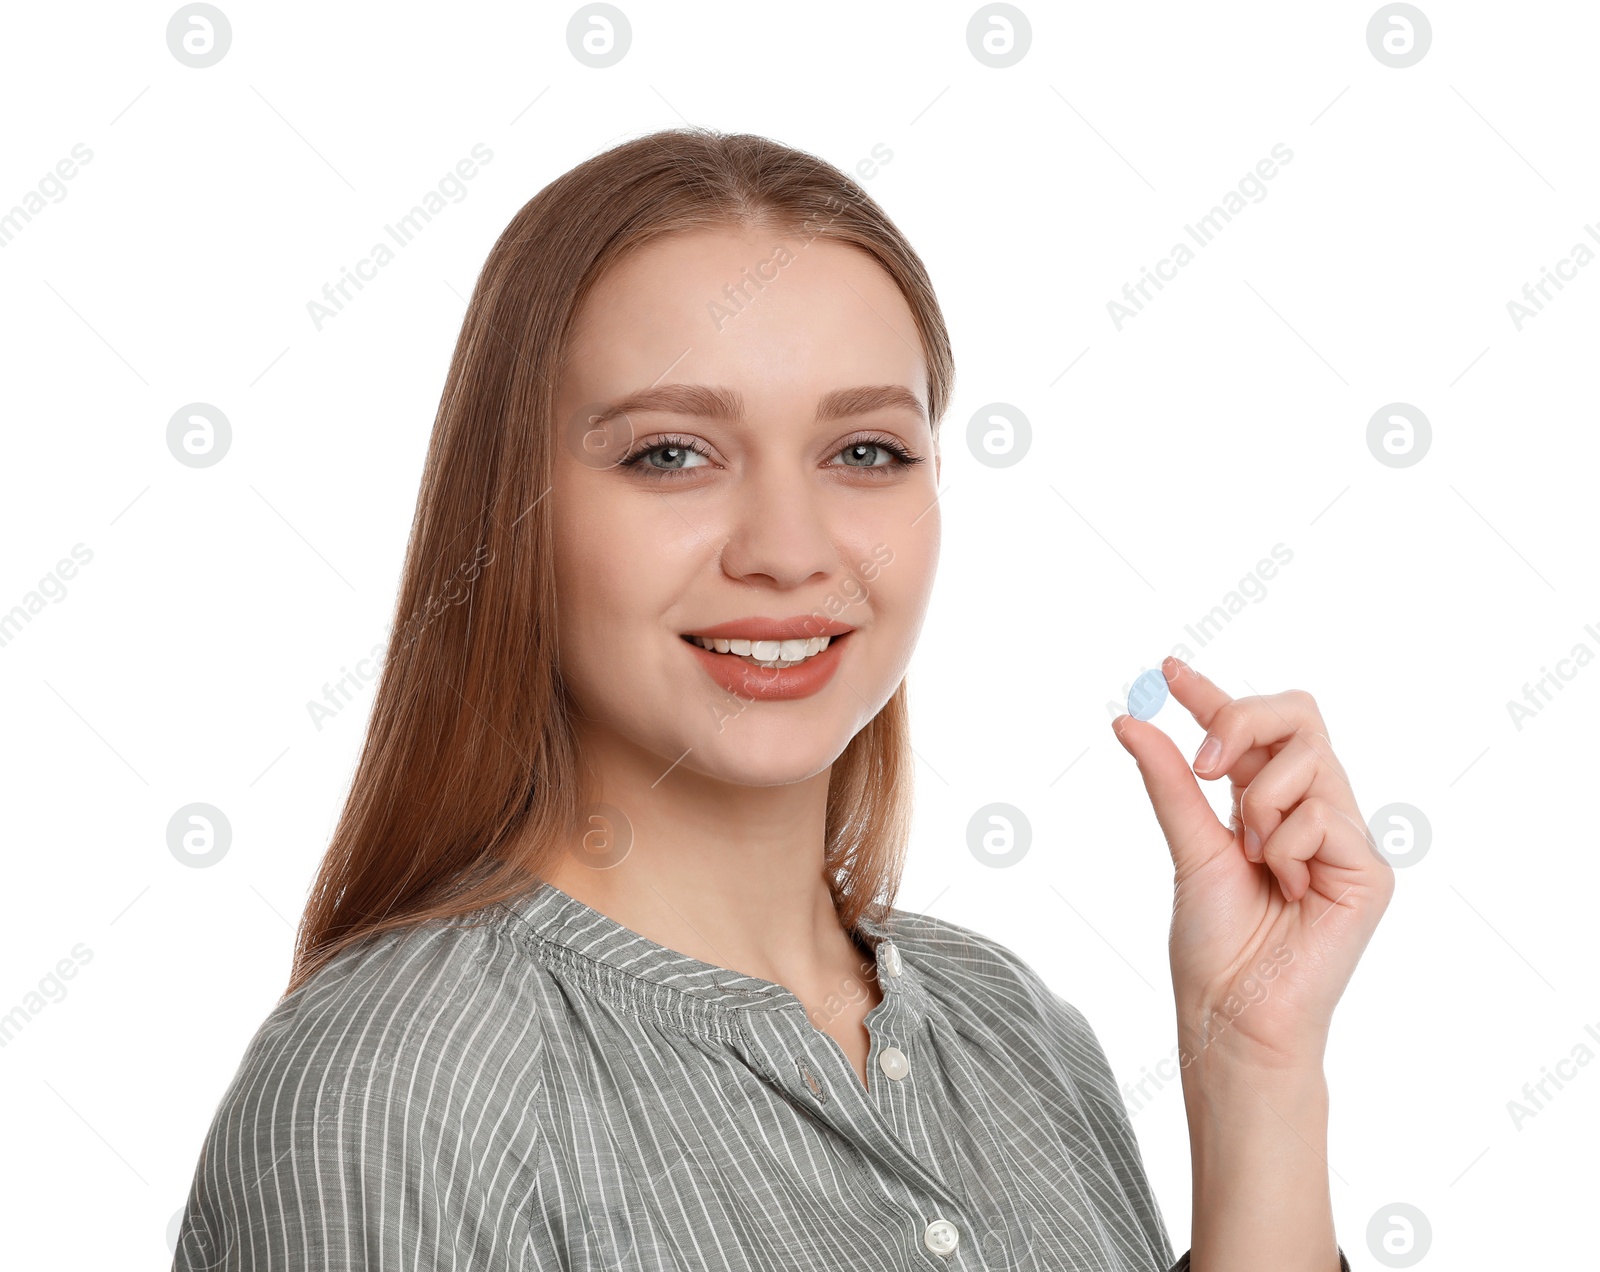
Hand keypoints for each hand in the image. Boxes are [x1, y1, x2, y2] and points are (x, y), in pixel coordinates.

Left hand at [1112, 657, 1393, 1072]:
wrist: (1233, 1012)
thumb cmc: (1213, 944)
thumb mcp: (1187, 845)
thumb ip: (1170, 781)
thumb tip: (1130, 722)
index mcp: (1264, 803)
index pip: (1249, 729)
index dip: (1211, 695)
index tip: (1167, 671)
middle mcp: (1310, 811)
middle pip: (1297, 715)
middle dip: (1241, 723)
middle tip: (1205, 765)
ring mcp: (1343, 839)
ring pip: (1308, 760)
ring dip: (1259, 804)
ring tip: (1254, 859)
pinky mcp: (1368, 871)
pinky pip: (1326, 815)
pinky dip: (1287, 844)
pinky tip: (1286, 888)